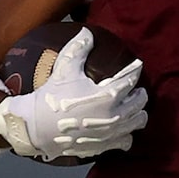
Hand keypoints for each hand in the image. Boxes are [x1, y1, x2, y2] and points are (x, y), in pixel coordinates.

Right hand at [0, 28, 146, 159]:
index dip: (134, 70)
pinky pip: (127, 141)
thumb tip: (87, 31)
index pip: (131, 79)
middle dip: (139, 93)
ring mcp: (112, 132)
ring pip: (139, 121)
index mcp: (108, 94)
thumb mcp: (64, 68)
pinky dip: (127, 134)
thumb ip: (78, 48)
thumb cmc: (52, 96)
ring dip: (138, 112)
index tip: (135, 65)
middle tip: (134, 89)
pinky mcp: (106, 145)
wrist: (37, 127)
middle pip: (140, 101)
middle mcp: (115, 114)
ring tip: (132, 107)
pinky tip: (122, 128)